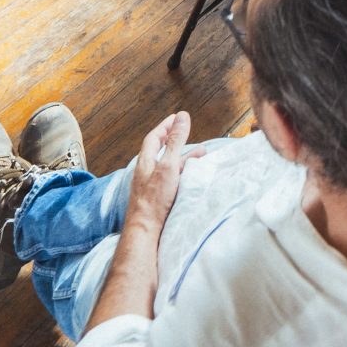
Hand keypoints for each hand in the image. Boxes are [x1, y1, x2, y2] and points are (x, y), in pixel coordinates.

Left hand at [121, 110, 193, 226]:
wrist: (145, 229)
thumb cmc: (155, 198)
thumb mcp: (168, 165)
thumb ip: (176, 141)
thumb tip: (182, 116)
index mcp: (146, 161)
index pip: (154, 137)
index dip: (165, 126)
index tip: (176, 117)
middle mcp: (147, 171)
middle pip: (161, 150)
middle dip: (175, 139)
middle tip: (186, 131)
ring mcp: (151, 184)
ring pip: (169, 165)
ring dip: (183, 156)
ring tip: (200, 153)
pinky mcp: (157, 196)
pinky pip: (172, 178)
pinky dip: (183, 172)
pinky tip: (191, 176)